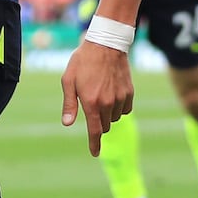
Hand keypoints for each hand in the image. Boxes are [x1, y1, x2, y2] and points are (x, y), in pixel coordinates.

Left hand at [60, 41, 133, 156]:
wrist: (106, 44)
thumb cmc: (83, 61)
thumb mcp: (68, 80)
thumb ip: (69, 104)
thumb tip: (67, 123)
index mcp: (91, 102)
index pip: (94, 131)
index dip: (94, 145)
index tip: (95, 153)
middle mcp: (107, 103)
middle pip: (104, 126)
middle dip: (97, 121)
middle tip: (91, 104)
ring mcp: (120, 98)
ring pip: (115, 118)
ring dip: (108, 114)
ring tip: (101, 93)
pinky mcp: (130, 93)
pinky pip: (125, 109)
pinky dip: (119, 107)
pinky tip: (113, 93)